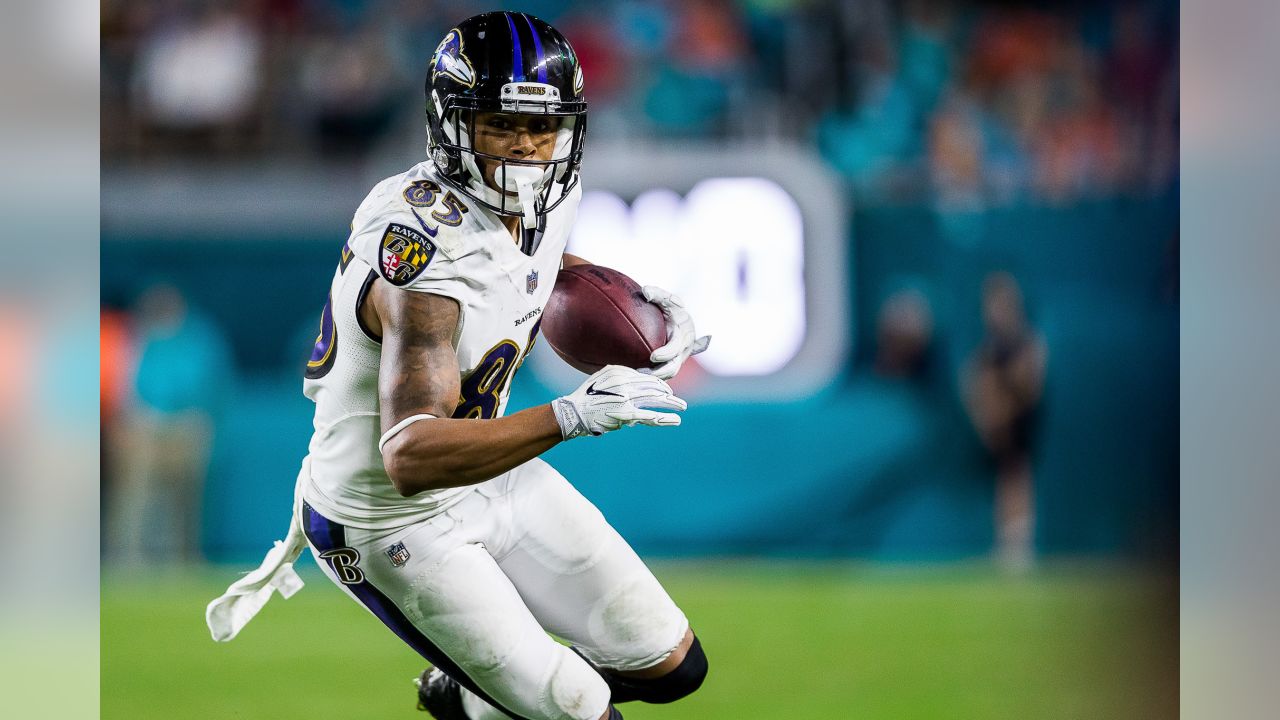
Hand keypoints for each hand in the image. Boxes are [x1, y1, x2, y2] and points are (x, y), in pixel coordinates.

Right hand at [552, 365, 686, 438]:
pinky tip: (673, 420)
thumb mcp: (601, 377)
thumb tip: (634, 378)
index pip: (646, 378)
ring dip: (671, 404)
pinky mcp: (625, 413)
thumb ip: (618, 374)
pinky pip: (647, 415)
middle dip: (668, 394)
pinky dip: (662, 418)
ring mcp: (626, 398)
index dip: (660, 385)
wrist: (574, 412)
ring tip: (683, 408)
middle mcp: (625, 382)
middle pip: (654, 387)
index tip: (667, 391)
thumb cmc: (585, 397)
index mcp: (620, 372)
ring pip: (654, 399)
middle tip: (679, 402)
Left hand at [642, 286, 710, 379]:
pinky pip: (663, 375)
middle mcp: (683, 350)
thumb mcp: (667, 299)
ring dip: (653, 378)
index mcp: (684, 335)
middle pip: (673, 367)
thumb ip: (658, 294)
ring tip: (634, 377)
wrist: (680, 321)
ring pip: (668, 374)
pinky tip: (634, 378)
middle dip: (659, 373)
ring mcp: (678, 360)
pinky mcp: (672, 365)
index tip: (652, 356)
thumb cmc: (672, 308)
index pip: (677, 348)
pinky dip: (652, 378)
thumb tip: (645, 291)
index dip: (666, 354)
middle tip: (640, 372)